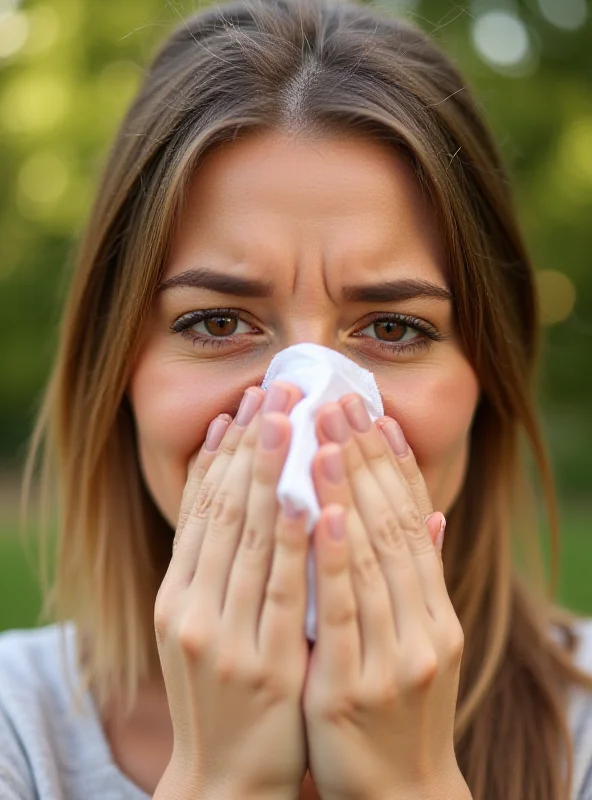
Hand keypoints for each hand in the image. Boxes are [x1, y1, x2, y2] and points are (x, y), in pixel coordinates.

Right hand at [154, 382, 309, 799]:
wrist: (224, 780)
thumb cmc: (222, 693)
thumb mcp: (202, 626)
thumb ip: (215, 563)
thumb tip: (227, 489)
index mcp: (177, 596)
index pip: (202, 509)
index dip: (225, 452)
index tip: (248, 403)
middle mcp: (192, 609)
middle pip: (226, 510)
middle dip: (253, 445)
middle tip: (276, 389)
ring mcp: (226, 637)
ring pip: (253, 540)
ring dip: (275, 474)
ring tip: (293, 418)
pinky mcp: (266, 666)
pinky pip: (287, 591)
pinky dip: (302, 541)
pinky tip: (318, 498)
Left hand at [302, 394, 466, 799]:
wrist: (397, 797)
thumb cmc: (396, 709)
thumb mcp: (418, 642)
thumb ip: (419, 578)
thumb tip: (430, 513)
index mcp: (433, 611)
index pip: (410, 520)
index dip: (390, 463)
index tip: (367, 412)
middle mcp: (423, 627)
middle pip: (391, 525)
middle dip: (362, 460)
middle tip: (338, 401)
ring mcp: (394, 657)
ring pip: (370, 558)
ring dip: (346, 492)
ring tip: (325, 435)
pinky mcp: (356, 689)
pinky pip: (344, 611)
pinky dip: (334, 558)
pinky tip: (321, 511)